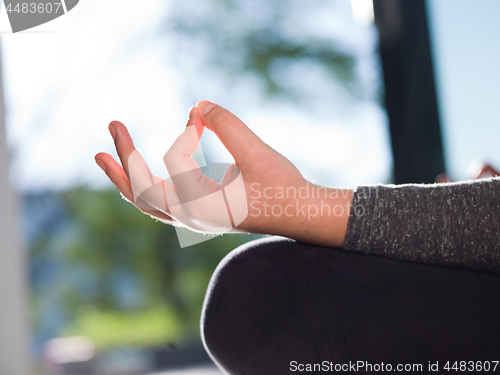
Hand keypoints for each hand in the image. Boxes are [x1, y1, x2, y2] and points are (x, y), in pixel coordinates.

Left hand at [95, 101, 352, 247]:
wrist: (300, 214)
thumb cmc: (282, 187)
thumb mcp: (256, 152)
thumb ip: (228, 125)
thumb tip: (199, 104)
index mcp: (201, 208)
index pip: (172, 167)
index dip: (184, 135)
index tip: (199, 116)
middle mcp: (191, 217)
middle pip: (141, 193)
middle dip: (123, 159)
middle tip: (113, 127)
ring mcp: (194, 218)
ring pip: (148, 201)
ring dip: (126, 177)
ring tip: (106, 156)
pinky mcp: (201, 212)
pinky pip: (162, 202)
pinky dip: (146, 184)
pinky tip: (141, 169)